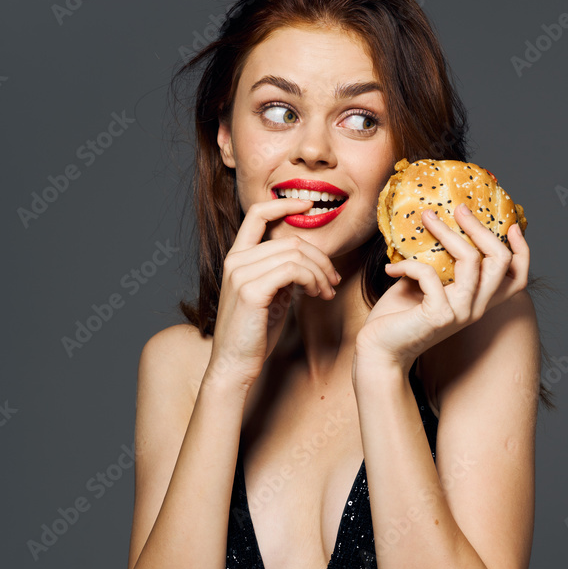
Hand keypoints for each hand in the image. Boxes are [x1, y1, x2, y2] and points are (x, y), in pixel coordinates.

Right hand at [206, 196, 340, 386]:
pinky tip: (317, 295)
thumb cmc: (253, 335)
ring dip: (320, 272)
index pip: (257, 215)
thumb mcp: (269, 297)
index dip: (283, 204)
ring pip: (295, 254)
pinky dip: (313, 279)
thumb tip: (306, 263)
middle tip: (332, 281)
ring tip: (326, 292)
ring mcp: (240, 274)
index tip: (308, 205)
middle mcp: (235, 261)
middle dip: (320, 259)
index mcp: (237, 258)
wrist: (235, 364)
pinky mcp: (250, 290)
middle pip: (290, 241)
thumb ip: (280, 275)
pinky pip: (293, 270)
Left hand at [354, 204, 528, 371]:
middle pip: (500, 261)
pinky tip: (391, 270)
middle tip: (459, 208)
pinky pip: (429, 273)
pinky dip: (408, 264)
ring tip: (425, 218)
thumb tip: (434, 224)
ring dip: (446, 232)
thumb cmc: (397, 318)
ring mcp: (460, 313)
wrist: (378, 352)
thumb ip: (437, 263)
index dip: (522, 251)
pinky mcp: (439, 315)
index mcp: (477, 302)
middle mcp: (476, 308)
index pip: (517, 279)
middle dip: (481, 228)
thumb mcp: (422, 285)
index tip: (512, 225)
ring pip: (471, 260)